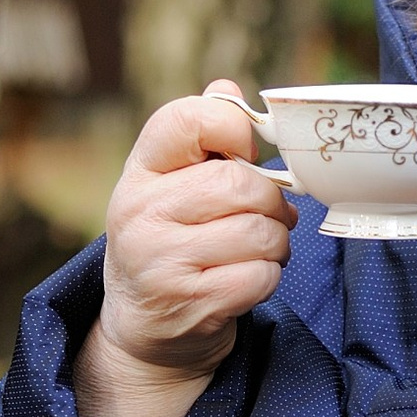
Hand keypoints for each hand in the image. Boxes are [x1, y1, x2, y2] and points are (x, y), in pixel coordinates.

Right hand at [76, 80, 296, 416]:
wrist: (145, 326)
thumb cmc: (171, 240)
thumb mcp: (172, 185)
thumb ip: (202, 136)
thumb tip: (228, 90)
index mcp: (139, 173)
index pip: (188, 119)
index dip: (233, 129)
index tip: (245, 152)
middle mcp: (139, 214)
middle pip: (239, 183)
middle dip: (271, 200)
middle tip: (270, 214)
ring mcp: (161, 262)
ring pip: (259, 232)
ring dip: (276, 242)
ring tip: (262, 248)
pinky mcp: (190, 303)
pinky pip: (261, 275)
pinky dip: (269, 276)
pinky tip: (249, 278)